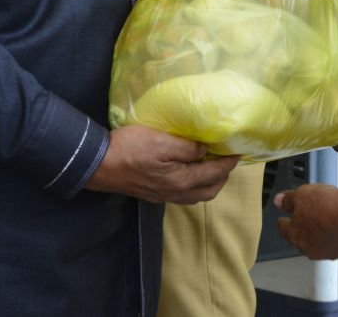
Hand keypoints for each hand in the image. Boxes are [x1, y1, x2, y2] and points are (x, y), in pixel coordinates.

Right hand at [85, 124, 239, 203]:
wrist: (99, 165)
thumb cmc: (130, 149)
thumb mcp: (162, 141)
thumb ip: (188, 148)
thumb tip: (206, 150)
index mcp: (181, 181)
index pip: (215, 174)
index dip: (229, 162)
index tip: (239, 150)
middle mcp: (176, 193)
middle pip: (210, 191)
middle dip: (223, 176)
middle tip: (226, 157)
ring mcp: (164, 196)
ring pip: (197, 195)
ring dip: (209, 182)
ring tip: (211, 163)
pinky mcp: (154, 194)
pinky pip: (184, 194)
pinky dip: (195, 184)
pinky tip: (189, 171)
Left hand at [275, 185, 337, 259]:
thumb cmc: (327, 207)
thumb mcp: (301, 195)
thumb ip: (288, 200)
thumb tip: (279, 201)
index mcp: (295, 236)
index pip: (283, 229)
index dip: (283, 221)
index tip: (283, 218)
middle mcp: (310, 249)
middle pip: (301, 238)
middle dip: (303, 228)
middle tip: (307, 215)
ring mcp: (328, 252)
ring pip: (320, 243)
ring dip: (320, 233)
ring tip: (326, 218)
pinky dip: (337, 235)